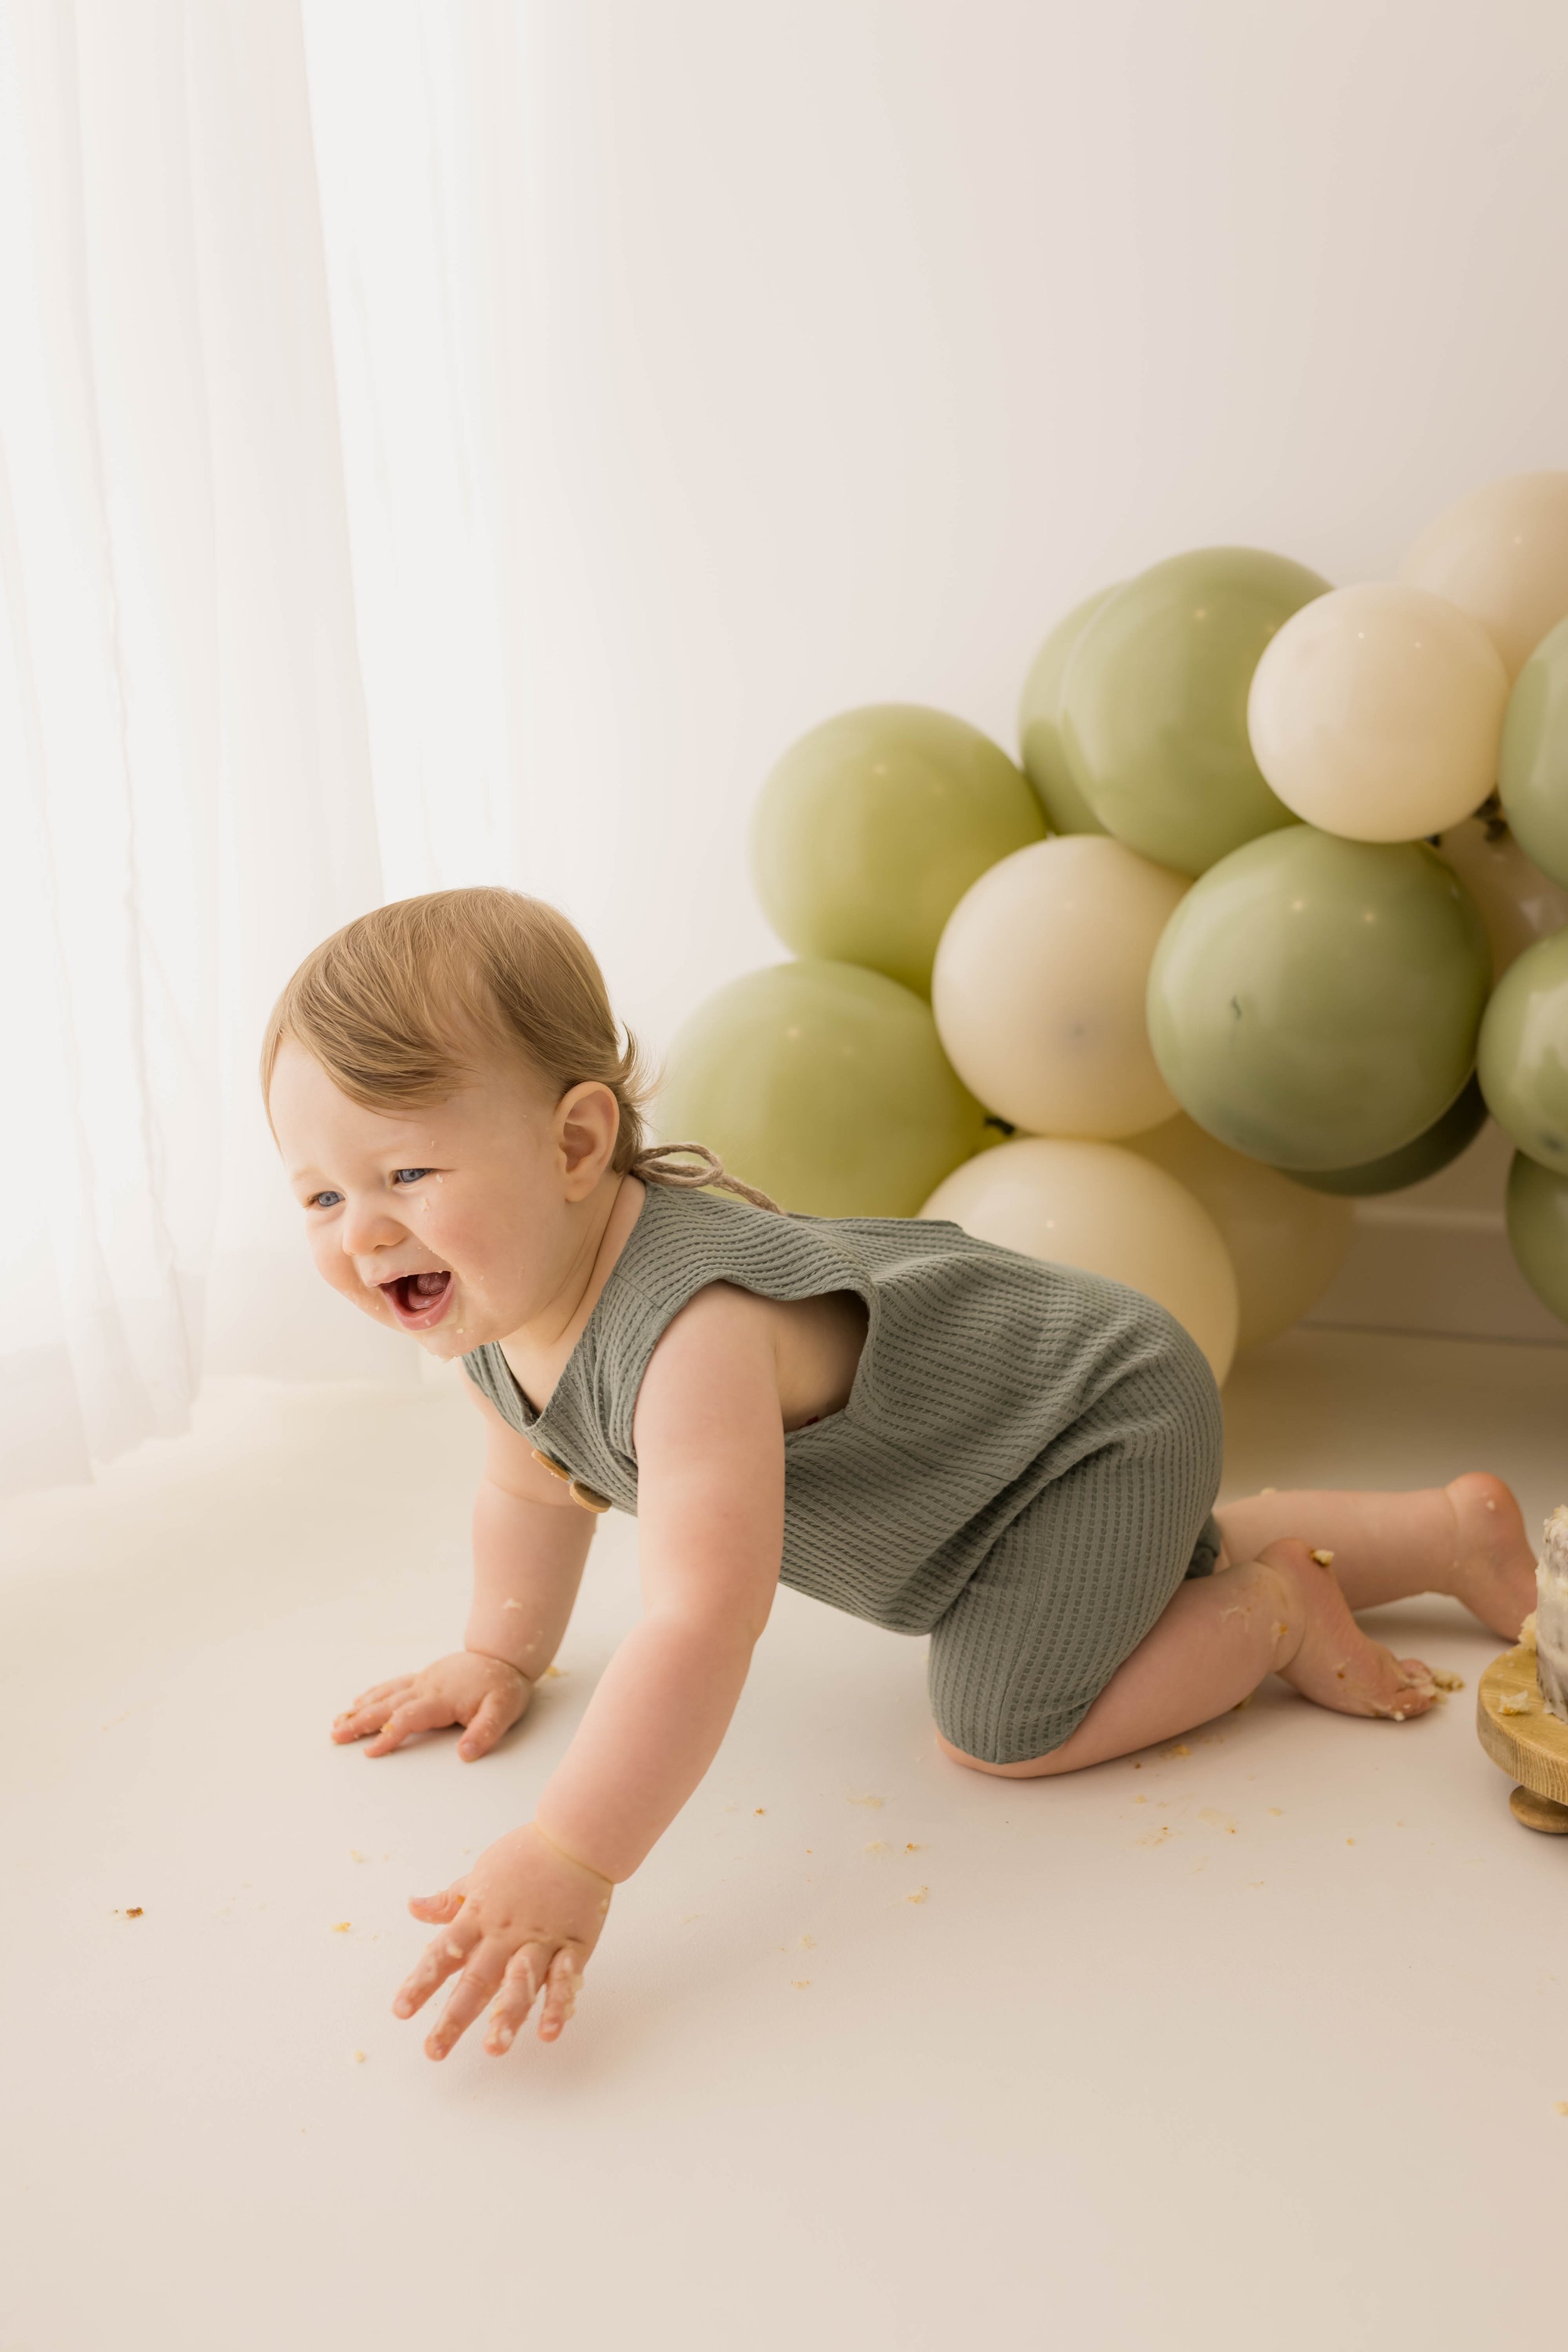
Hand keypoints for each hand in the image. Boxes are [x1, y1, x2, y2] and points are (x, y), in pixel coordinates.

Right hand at [331, 1650, 531, 1760]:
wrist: (506, 1654)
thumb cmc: (505, 1686)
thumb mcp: (504, 1710)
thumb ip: (486, 1731)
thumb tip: (465, 1754)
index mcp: (443, 1698)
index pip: (408, 1718)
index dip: (388, 1735)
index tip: (369, 1751)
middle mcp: (427, 1687)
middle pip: (387, 1705)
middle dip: (360, 1722)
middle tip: (335, 1736)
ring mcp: (424, 1680)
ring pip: (386, 1694)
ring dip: (360, 1708)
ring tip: (337, 1722)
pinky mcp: (425, 1677)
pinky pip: (393, 1685)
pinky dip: (373, 1693)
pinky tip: (359, 1702)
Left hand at [393, 1823, 612, 2058]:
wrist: (576, 1838)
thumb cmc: (526, 1855)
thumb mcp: (480, 1875)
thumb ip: (449, 1900)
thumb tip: (413, 1907)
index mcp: (480, 1916)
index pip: (443, 1953)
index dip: (421, 1983)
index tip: (400, 2011)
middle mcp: (506, 1934)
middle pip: (476, 1979)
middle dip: (454, 2018)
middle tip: (434, 2051)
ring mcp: (541, 1941)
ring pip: (521, 1983)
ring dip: (507, 2017)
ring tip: (493, 2050)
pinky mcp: (573, 1945)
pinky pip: (564, 1979)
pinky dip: (558, 2005)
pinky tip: (549, 2032)